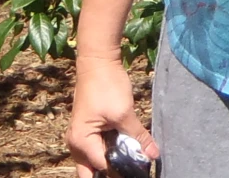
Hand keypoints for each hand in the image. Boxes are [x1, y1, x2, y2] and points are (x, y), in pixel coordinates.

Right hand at [66, 52, 154, 177]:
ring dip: (110, 160)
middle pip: (92, 170)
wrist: (98, 61)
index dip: (123, 168)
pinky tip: (124, 146)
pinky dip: (108, 149)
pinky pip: (95, 148)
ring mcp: (79, 137)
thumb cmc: (106, 84)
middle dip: (111, 169)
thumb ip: (138, 136)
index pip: (104, 166)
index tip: (140, 166)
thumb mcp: (125, 113)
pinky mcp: (86, 129)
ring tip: (130, 156)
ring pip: (93, 160)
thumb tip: (153, 155)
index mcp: (81, 142)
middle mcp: (75, 144)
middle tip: (130, 167)